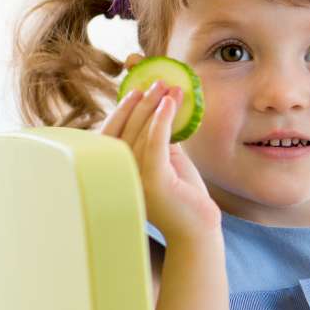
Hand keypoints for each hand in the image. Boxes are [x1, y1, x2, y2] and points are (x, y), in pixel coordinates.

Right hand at [100, 54, 220, 241]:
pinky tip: (170, 104)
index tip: (136, 88)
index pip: (111, 134)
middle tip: (156, 81)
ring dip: (155, 105)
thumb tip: (157, 107)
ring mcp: (134, 179)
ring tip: (170, 86)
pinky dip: (161, 120)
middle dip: (140, 101)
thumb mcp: (164, 160)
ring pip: (139, 133)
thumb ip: (156, 138)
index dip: (121, 109)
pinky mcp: (154, 182)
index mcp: (116, 173)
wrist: (198, 228)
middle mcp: (118, 177)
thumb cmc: (182, 195)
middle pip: (124, 129)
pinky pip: (155, 144)